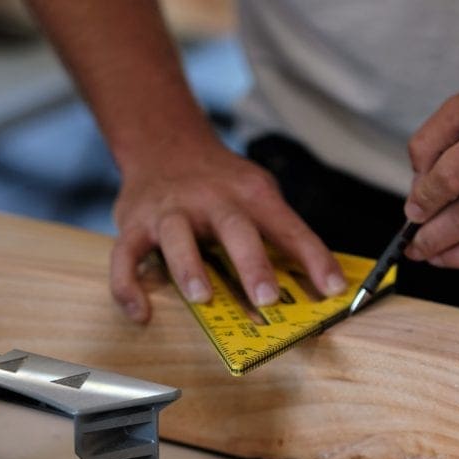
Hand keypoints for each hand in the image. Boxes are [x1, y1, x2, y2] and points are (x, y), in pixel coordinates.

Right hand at [110, 138, 346, 321]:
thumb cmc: (221, 184)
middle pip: (234, 228)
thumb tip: (321, 283)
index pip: (289, 227)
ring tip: (201, 298)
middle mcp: (211, 199)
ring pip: (176, 236)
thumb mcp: (258, 193)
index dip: (314, 258)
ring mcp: (170, 211)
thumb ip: (281, 234)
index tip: (334, 290)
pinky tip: (141, 313)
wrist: (165, 145)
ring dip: (188, 267)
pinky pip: (124, 256)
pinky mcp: (135, 224)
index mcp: (251, 194)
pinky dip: (127, 286)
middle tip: (267, 298)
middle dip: (251, 263)